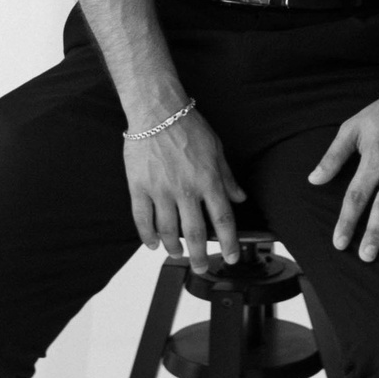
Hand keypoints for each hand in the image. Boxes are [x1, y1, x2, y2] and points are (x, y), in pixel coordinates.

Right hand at [124, 110, 246, 275]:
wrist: (157, 110)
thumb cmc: (188, 126)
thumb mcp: (217, 149)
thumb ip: (227, 178)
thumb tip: (239, 197)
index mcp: (208, 180)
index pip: (223, 220)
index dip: (229, 243)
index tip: (230, 257)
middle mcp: (186, 189)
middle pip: (195, 233)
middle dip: (200, 256)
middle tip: (201, 267)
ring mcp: (161, 190)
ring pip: (168, 231)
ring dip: (174, 248)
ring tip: (177, 254)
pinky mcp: (139, 187)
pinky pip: (142, 219)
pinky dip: (147, 236)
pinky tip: (152, 244)